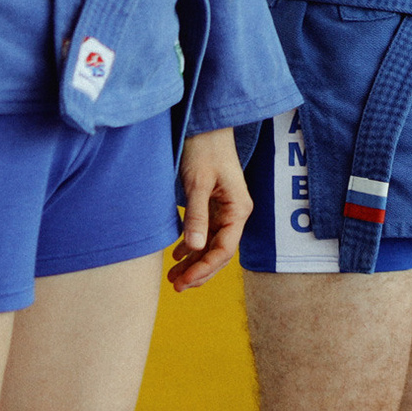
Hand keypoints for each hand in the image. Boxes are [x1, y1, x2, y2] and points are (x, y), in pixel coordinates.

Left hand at [168, 127, 248, 292]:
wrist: (206, 124)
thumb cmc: (204, 148)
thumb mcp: (197, 183)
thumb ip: (197, 216)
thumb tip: (196, 248)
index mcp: (237, 209)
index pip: (224, 250)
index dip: (205, 269)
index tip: (184, 282)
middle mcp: (235, 212)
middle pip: (220, 253)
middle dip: (199, 271)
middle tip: (176, 286)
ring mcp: (225, 209)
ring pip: (211, 245)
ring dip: (194, 262)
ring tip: (173, 277)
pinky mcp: (214, 204)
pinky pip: (205, 233)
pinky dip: (192, 246)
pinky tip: (177, 256)